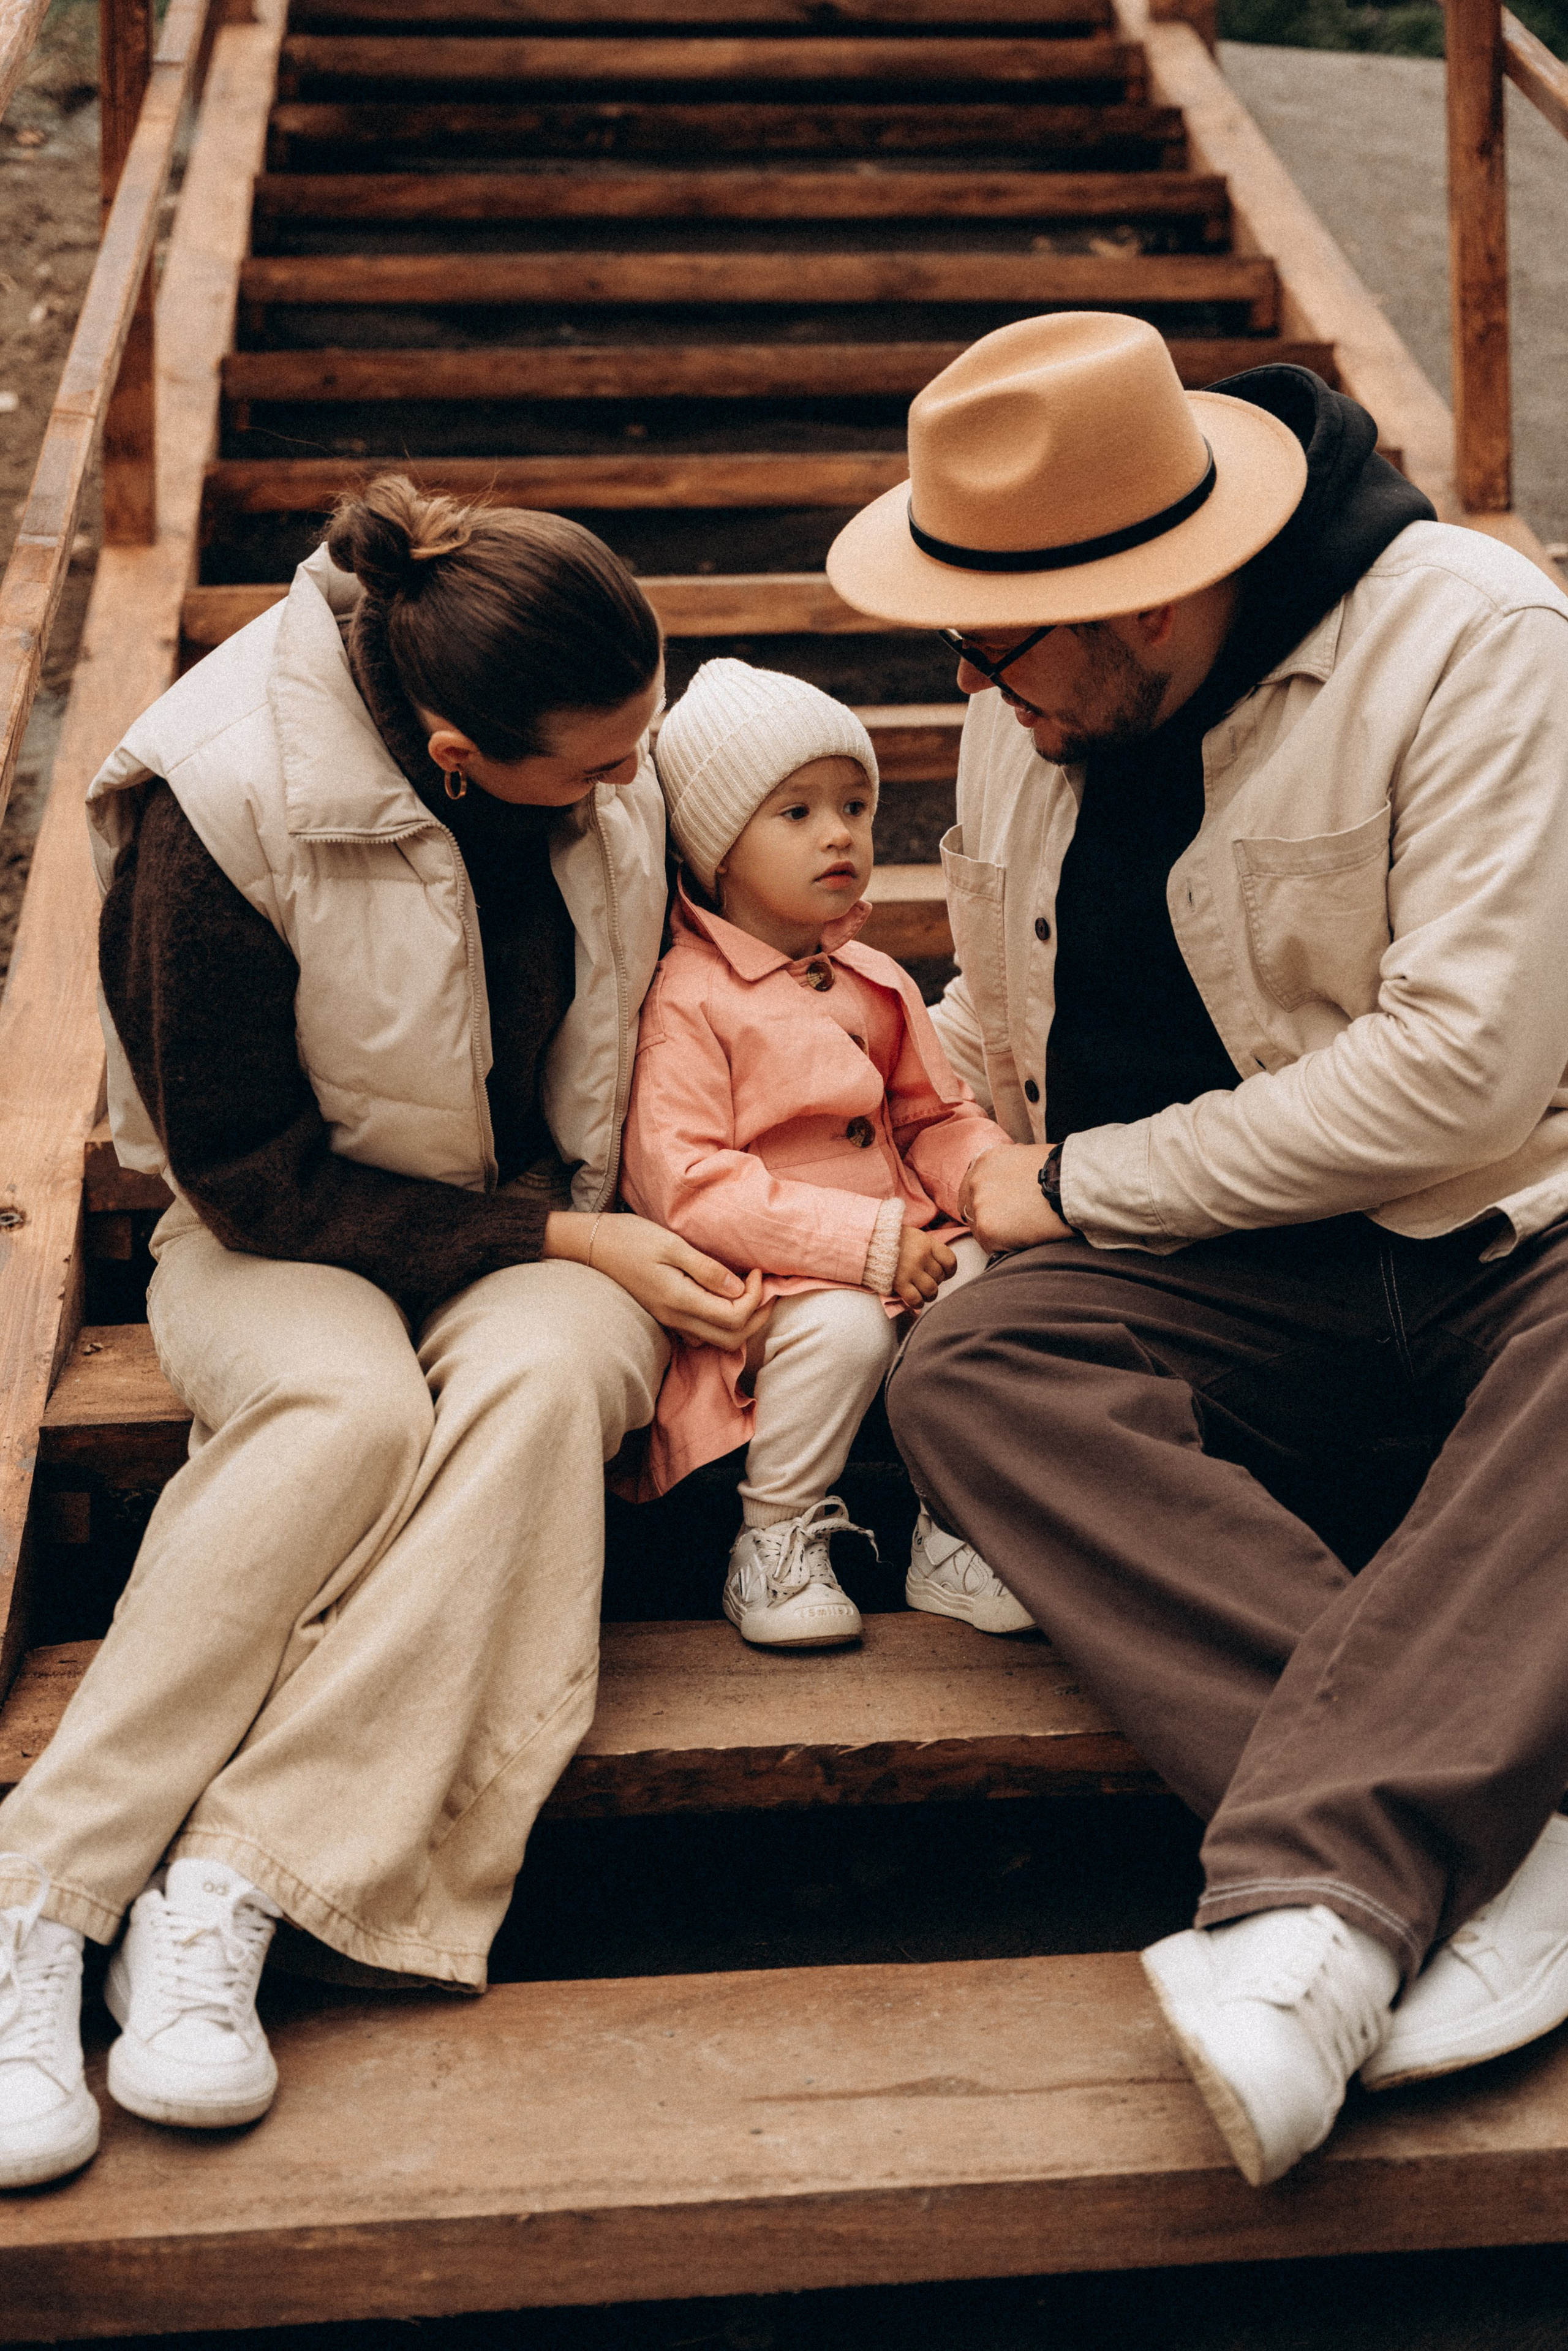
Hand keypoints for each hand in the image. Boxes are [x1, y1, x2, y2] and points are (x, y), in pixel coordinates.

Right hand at [546, 1211, 773, 1348]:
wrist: (592, 1245)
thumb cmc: (630, 1238)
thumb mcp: (671, 1245)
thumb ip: (706, 1269)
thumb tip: (740, 1288)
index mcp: (680, 1300)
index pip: (735, 1317)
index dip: (756, 1298)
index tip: (756, 1271)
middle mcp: (677, 1318)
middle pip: (732, 1338)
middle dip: (757, 1316)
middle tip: (764, 1287)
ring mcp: (671, 1320)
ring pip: (719, 1340)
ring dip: (742, 1322)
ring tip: (749, 1292)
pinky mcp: (666, 1316)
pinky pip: (702, 1333)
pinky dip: (722, 1322)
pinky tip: (724, 1297)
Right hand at [893, 1224, 957, 1309]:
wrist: (867, 1241)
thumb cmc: (891, 1239)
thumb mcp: (913, 1236)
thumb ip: (927, 1249)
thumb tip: (939, 1268)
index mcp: (927, 1243)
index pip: (950, 1261)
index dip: (949, 1271)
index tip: (942, 1273)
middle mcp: (921, 1256)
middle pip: (940, 1277)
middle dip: (935, 1282)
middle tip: (924, 1281)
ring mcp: (911, 1270)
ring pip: (932, 1290)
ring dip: (929, 1295)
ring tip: (922, 1294)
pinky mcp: (899, 1283)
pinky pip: (916, 1299)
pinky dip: (917, 1303)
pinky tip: (914, 1301)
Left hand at [959, 1144, 1072, 1252]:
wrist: (1075, 1185)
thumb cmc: (1064, 1171)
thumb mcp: (1030, 1157)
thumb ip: (1011, 1169)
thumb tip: (1013, 1182)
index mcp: (987, 1159)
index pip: (973, 1185)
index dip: (987, 1199)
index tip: (1000, 1209)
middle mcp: (976, 1178)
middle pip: (970, 1207)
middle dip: (988, 1217)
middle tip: (1012, 1225)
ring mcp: (979, 1203)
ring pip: (980, 1228)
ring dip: (998, 1234)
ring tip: (1026, 1232)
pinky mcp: (987, 1228)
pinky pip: (991, 1247)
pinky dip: (1006, 1248)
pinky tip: (1027, 1240)